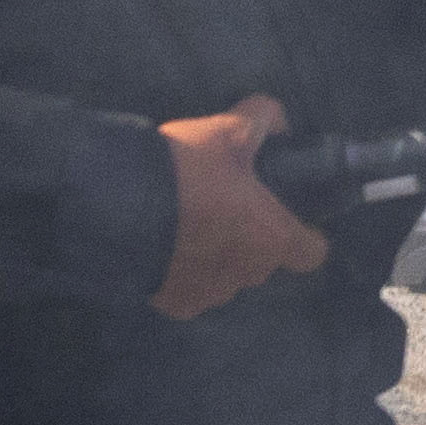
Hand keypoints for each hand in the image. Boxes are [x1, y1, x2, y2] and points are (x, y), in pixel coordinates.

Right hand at [150, 103, 320, 321]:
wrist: (114, 208)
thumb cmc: (186, 171)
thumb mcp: (229, 130)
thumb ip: (263, 119)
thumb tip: (276, 122)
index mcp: (272, 239)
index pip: (311, 253)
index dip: (304, 235)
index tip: (286, 218)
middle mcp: (246, 275)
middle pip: (262, 262)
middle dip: (250, 239)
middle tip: (224, 207)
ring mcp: (207, 295)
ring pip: (224, 277)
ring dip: (214, 256)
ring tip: (188, 223)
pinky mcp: (170, 305)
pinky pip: (187, 289)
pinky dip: (180, 272)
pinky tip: (165, 245)